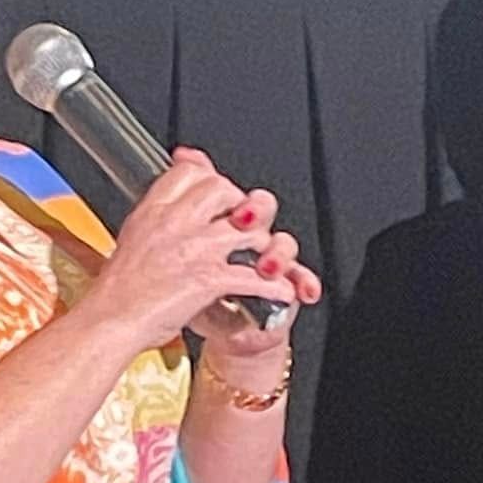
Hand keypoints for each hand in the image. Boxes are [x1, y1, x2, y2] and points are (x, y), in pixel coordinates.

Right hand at [88, 147, 319, 354]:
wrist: (109, 324)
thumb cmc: (117, 293)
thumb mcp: (133, 239)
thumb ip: (156, 218)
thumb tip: (168, 205)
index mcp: (153, 211)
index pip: (190, 172)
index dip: (211, 179)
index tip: (219, 196)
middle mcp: (174, 222)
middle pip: (225, 190)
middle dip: (242, 205)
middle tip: (247, 226)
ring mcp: (194, 249)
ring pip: (248, 229)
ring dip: (264, 247)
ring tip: (267, 261)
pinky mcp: (207, 279)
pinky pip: (254, 276)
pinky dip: (274, 287)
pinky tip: (279, 293)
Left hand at [189, 181, 321, 364]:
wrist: (211, 327)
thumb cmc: (193, 288)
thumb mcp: (178, 243)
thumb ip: (182, 197)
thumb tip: (183, 155)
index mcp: (223, 220)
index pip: (232, 191)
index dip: (230, 188)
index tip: (220, 188)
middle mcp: (249, 236)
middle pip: (263, 208)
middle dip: (257, 210)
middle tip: (243, 220)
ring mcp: (268, 260)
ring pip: (284, 241)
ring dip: (278, 250)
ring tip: (266, 265)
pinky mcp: (284, 288)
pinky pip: (301, 280)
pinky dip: (304, 282)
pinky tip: (301, 288)